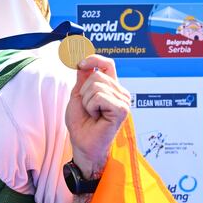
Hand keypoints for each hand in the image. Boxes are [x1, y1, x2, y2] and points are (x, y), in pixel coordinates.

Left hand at [65, 55, 130, 176]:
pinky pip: (99, 97)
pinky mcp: (122, 109)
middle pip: (97, 76)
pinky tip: (97, 117)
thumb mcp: (78, 96)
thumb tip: (83, 61)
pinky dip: (91, 107)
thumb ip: (83, 78)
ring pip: (96, 86)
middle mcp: (120, 92)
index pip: (107, 64)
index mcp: (111, 87)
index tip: (79, 63)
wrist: (82, 144)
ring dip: (87, 102)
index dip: (93, 59)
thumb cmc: (81, 124)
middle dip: (84, 92)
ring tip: (93, 114)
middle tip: (88, 109)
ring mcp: (123, 100)